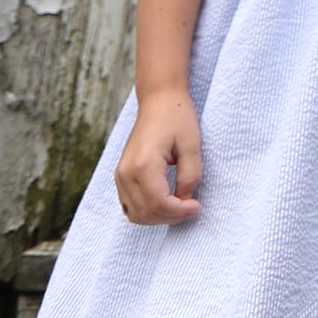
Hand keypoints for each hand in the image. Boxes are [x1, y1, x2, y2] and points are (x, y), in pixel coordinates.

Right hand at [118, 92, 203, 224]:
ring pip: (135, 214)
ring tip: (180, 206)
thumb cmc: (177, 118)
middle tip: (192, 207)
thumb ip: (190, 176)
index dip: (179, 212)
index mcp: (143, 164)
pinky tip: (166, 203)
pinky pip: (130, 206)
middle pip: (145, 212)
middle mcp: (126, 173)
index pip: (158, 203)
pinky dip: (148, 211)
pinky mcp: (121, 176)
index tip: (197, 206)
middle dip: (171, 217)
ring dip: (159, 217)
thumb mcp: (192, 145)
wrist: (158, 100)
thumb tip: (185, 200)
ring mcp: (120, 175)